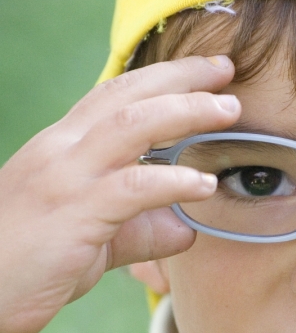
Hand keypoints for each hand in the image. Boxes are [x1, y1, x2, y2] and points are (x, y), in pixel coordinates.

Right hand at [0, 56, 239, 332]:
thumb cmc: (27, 264)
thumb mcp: (92, 239)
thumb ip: (140, 231)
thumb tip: (186, 230)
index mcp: (63, 148)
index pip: (116, 96)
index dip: (163, 78)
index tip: (206, 70)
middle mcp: (62, 151)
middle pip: (128, 95)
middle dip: (181, 77)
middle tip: (226, 68)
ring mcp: (65, 178)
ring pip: (133, 125)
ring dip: (186, 111)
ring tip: (230, 109)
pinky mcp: (72, 213)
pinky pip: (132, 187)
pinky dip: (174, 181)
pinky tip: (206, 185)